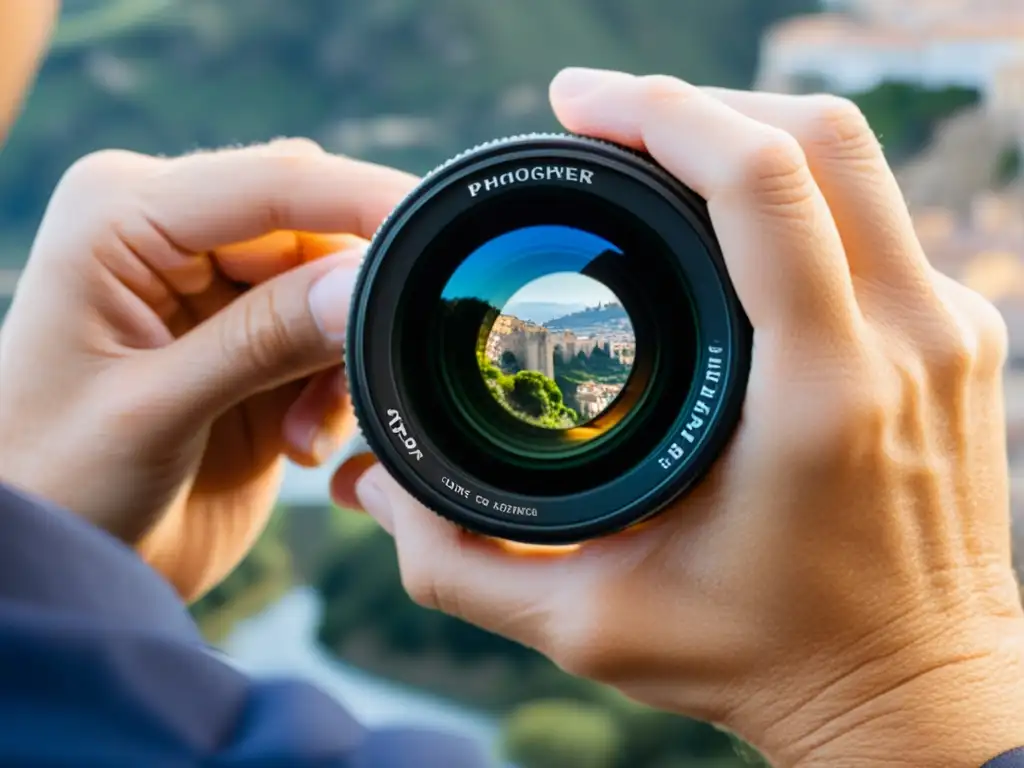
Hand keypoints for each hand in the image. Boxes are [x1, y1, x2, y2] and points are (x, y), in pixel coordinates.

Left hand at [0, 139, 416, 600]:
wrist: (62, 563)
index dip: (360, 202)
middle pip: (314, 228)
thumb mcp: (154, 410)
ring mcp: (215, 290)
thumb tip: (362, 285)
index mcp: (121, 216)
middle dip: (350, 301)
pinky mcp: (250, 342)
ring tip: (302, 432)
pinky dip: (334, 388)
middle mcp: (171, 236)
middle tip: (363, 372)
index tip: (434, 231)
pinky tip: (298, 441)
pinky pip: (330, 338)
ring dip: (340, 359)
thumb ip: (261, 341)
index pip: (270, 186)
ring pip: (333, 286)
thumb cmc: (54, 484)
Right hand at [332, 69, 1023, 766]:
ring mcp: (951, 332)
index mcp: (817, 399)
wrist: (912, 695)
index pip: (761, 182)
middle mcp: (907, 345)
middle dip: (697, 103)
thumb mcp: (592, 625)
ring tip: (653, 152)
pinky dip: (795, 185)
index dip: (660, 112)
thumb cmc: (765, 664)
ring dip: (748, 129)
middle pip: (819, 136)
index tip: (576, 104)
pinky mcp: (962, 336)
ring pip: (855, 160)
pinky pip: (878, 213)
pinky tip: (728, 218)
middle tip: (599, 118)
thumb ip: (463, 563)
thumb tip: (373, 488)